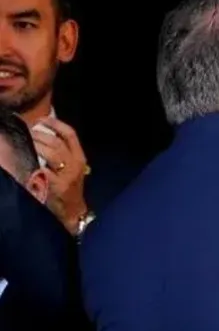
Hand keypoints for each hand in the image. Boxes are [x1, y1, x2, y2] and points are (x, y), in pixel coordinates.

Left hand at [30, 117, 89, 231]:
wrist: (73, 211)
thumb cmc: (70, 188)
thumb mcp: (72, 168)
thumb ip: (63, 153)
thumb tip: (43, 135)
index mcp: (80, 157)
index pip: (70, 134)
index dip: (56, 124)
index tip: (42, 119)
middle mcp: (75, 165)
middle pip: (58, 143)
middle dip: (40, 134)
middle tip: (27, 131)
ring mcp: (66, 176)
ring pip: (52, 154)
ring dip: (37, 145)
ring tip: (27, 143)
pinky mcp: (57, 187)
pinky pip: (44, 172)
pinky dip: (35, 166)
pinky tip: (27, 163)